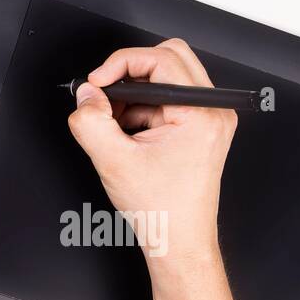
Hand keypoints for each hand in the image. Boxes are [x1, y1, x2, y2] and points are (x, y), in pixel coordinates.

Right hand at [66, 39, 235, 272]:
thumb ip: (90, 120)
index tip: (97, 83)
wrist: (178, 241)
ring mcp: (209, 118)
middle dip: (130, 71)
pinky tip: (129, 133)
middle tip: (107, 93)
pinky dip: (140, 107)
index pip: (161, 59)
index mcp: (201, 114)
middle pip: (169, 57)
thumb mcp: (112, 160)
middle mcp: (213, 111)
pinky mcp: (199, 127)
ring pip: (166, 76)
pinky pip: (166, 97)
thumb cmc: (161, 210)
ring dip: (133, 91)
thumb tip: (86, 94)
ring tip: (117, 123)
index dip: (121, 63)